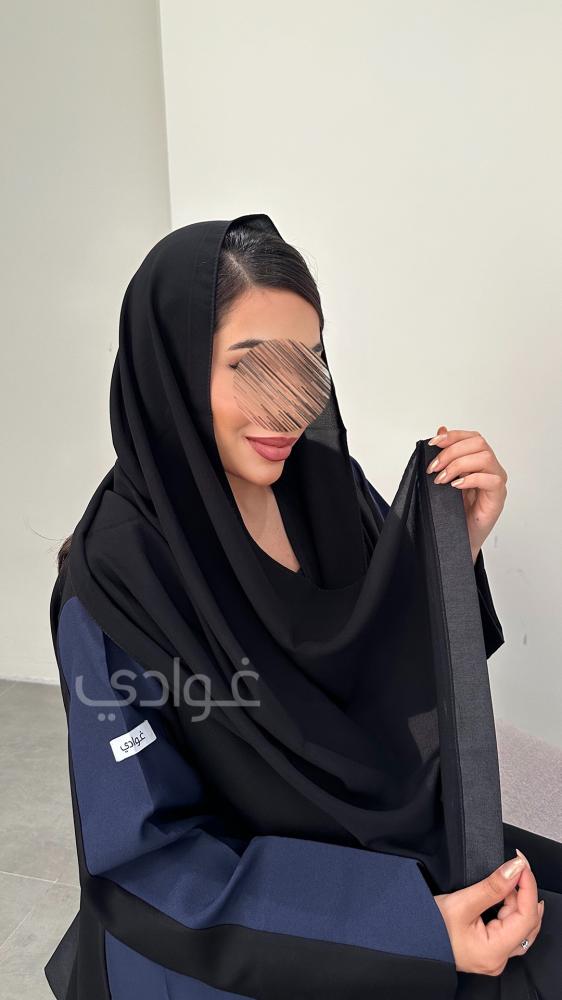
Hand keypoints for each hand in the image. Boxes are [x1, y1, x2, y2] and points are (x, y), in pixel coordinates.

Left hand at [426, 425, 507, 561]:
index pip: (471, 437)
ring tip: (442, 479)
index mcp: (478, 460)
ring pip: (485, 457)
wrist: (458, 538)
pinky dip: (470, 479)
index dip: (452, 436)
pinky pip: (491, 480)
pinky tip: (455, 486)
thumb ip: (444, 455)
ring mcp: (496, 481)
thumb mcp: (444, 478)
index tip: (432, 443)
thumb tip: (440, 430)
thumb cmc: (453, 510)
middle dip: (451, 451)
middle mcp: (490, 468)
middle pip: (478, 443)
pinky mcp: (498, 497)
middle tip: (434, 467)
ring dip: (458, 465)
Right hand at [433, 850, 544, 976]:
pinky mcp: (489, 950)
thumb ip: (492, 886)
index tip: (522, 864)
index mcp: (494, 952)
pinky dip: (510, 910)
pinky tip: (505, 896)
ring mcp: (494, 957)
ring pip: (521, 927)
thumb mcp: (461, 902)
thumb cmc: (428, 927)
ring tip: (507, 880)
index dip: (528, 886)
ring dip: (518, 901)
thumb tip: (515, 869)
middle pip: (527, 923)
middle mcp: (498, 959)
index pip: (526, 916)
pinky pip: (510, 930)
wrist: (409, 939)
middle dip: (524, 893)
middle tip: (515, 867)